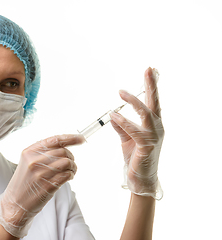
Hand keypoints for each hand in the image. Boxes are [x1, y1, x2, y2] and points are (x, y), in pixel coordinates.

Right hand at [0, 134, 84, 237]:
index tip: (81, 138)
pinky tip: (68, 177)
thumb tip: (65, 146)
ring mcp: (41, 173)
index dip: (70, 138)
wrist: (15, 203)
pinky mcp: (48, 185)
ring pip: (67, 162)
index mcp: (29, 151)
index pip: (54, 140)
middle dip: (71, 157)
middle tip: (71, 163)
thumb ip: (43, 153)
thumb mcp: (28, 162)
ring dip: (73, 167)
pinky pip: (67, 175)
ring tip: (70, 171)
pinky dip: (71, 175)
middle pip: (63, 151)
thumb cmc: (24, 182)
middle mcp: (34, 161)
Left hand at [110, 67, 163, 199]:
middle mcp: (157, 128)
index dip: (151, 87)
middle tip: (148, 69)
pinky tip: (115, 117)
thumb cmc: (136, 159)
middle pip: (155, 103)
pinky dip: (124, 123)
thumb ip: (122, 127)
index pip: (153, 102)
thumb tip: (114, 115)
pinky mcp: (147, 147)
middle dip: (152, 86)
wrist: (140, 180)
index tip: (149, 71)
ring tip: (121, 93)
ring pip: (146, 114)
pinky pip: (136, 131)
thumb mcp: (126, 139)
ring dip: (133, 102)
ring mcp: (154, 137)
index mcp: (153, 125)